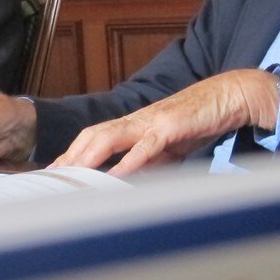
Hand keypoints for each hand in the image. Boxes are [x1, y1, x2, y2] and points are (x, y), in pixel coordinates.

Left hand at [53, 69, 279, 175]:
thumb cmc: (199, 123)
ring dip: (87, 158)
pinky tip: (114, 177)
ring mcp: (151, 120)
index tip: (53, 174)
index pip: (93, 138)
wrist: (229, 97)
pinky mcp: (170, 126)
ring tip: (70, 177)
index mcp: (133, 124)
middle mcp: (136, 120)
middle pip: (92, 135)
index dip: (72, 154)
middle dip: (70, 157)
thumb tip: (127, 182)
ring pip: (109, 137)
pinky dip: (128, 162)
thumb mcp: (168, 150)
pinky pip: (144, 146)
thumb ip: (147, 163)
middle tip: (50, 178)